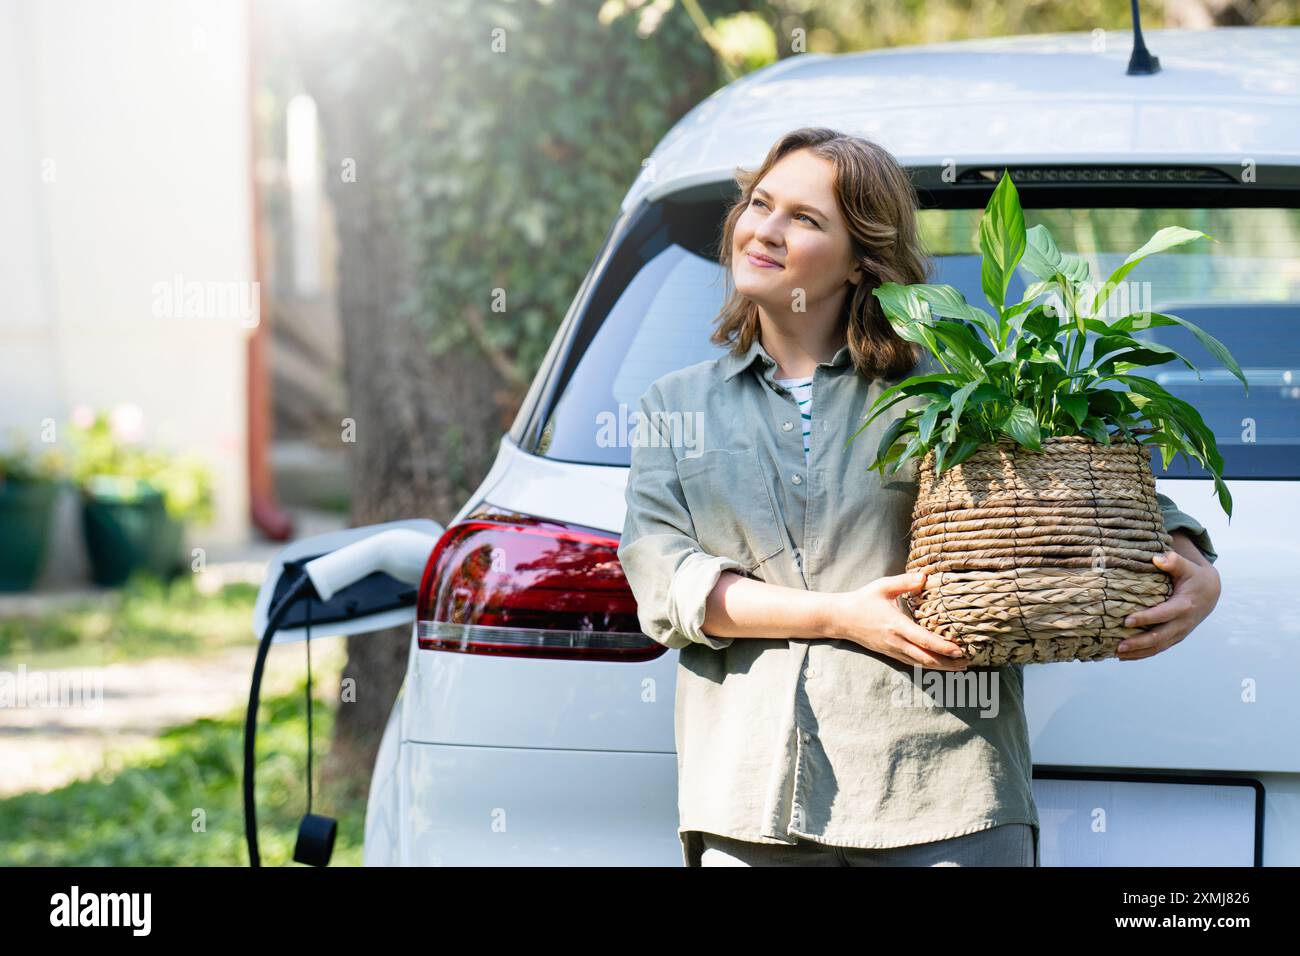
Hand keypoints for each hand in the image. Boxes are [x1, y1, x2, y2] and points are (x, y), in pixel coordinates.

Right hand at [825, 572, 967, 670]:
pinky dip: (928, 664)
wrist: (841, 618)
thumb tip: (925, 576)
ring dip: (940, 666)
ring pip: (920, 663)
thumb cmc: (863, 600)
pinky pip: (912, 662)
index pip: (923, 639)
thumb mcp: (883, 586)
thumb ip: (905, 582)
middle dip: (948, 662)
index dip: (943, 647)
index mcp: (896, 625)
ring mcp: (892, 650)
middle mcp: (895, 641)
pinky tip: (939, 663)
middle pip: (925, 658)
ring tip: (959, 666)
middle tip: (967, 662)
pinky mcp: (890, 653)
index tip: (959, 650)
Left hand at [1117, 536, 1220, 660]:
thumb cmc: (1193, 576)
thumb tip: (1158, 559)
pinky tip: (1125, 657)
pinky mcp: (1175, 637)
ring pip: (1159, 647)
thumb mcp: (1187, 567)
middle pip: (1160, 637)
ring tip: (1117, 654)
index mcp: (1184, 606)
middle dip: (1139, 642)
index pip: (1164, 614)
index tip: (1126, 621)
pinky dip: (1142, 654)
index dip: (1146, 619)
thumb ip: (1174, 562)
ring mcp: (1180, 633)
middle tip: (1119, 645)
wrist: (1210, 592)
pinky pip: (1159, 649)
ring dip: (1138, 652)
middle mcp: (1183, 623)